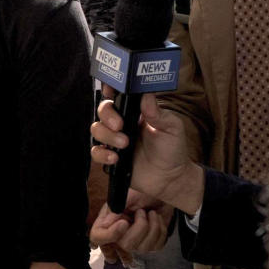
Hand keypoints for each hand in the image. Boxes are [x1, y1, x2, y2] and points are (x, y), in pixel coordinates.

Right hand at [90, 196, 171, 266]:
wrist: (160, 194)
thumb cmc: (142, 192)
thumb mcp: (128, 195)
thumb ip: (116, 208)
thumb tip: (106, 223)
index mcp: (108, 220)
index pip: (97, 237)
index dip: (110, 234)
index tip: (124, 223)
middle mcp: (120, 234)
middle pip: (125, 245)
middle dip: (139, 228)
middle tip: (141, 212)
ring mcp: (136, 241)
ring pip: (143, 248)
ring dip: (152, 226)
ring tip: (151, 213)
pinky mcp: (152, 244)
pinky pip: (157, 246)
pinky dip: (161, 230)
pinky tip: (157, 219)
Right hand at [91, 94, 201, 211]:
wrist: (170, 178)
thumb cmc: (172, 149)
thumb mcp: (171, 127)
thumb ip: (157, 112)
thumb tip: (146, 94)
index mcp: (135, 111)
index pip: (117, 95)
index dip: (110, 90)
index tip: (110, 91)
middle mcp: (122, 123)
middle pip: (102, 110)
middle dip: (107, 116)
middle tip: (119, 125)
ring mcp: (114, 139)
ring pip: (96, 129)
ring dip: (107, 135)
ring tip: (124, 144)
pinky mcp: (110, 156)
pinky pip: (95, 151)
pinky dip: (102, 154)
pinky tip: (115, 158)